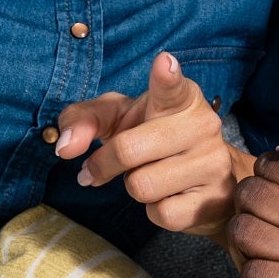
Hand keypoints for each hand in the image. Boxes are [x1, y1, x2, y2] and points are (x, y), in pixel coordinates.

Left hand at [54, 53, 243, 234]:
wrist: (210, 178)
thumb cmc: (154, 138)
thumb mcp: (119, 119)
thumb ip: (84, 120)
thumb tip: (65, 148)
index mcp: (180, 98)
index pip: (172, 86)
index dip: (166, 76)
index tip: (163, 63)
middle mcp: (202, 125)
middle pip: (129, 150)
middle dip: (105, 164)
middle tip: (102, 167)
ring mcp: (212, 163)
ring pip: (142, 186)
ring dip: (134, 186)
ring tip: (150, 175)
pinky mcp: (213, 199)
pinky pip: (162, 214)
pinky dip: (154, 210)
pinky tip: (169, 196)